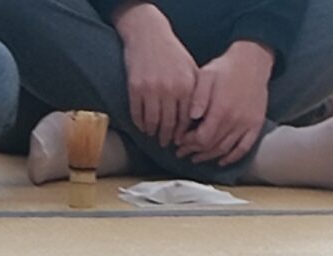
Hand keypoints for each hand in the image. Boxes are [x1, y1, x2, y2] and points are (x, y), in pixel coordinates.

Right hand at [113, 3, 199, 149]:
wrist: (148, 35)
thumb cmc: (171, 52)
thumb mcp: (190, 69)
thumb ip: (195, 92)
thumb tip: (197, 119)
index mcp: (187, 86)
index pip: (186, 119)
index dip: (183, 133)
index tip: (180, 140)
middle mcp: (170, 89)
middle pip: (169, 124)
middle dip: (167, 137)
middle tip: (166, 144)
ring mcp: (152, 90)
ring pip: (152, 122)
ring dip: (152, 132)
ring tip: (153, 136)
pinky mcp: (135, 88)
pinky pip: (137, 114)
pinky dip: (139, 123)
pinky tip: (142, 126)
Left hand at [179, 41, 270, 165]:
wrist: (252, 61)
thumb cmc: (226, 67)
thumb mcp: (206, 76)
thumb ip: (197, 97)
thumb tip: (191, 116)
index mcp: (220, 110)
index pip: (201, 138)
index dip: (188, 143)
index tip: (179, 142)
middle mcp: (234, 120)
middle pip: (211, 146)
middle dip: (194, 151)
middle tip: (183, 152)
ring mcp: (246, 124)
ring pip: (225, 149)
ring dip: (209, 156)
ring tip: (197, 157)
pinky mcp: (256, 124)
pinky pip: (244, 148)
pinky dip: (232, 157)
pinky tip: (222, 160)